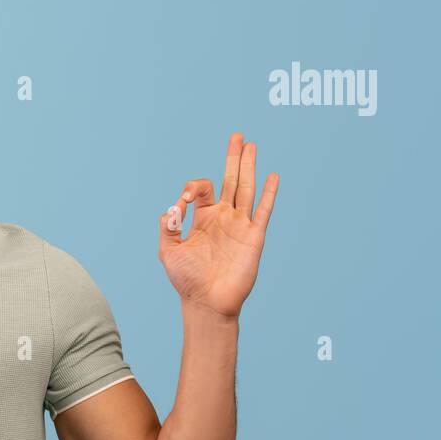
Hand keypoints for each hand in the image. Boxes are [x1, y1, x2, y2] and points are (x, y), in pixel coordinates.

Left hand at [158, 132, 278, 318]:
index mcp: (202, 219)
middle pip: (229, 180)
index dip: (192, 188)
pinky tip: (272, 177)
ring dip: (249, 167)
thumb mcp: (167, 251)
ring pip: (246, 189)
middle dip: (233, 158)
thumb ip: (167, 227)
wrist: (207, 303)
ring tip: (251, 145)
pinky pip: (263, 211)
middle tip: (237, 136)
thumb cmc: (186, 280)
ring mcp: (239, 226)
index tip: (183, 202)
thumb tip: (173, 207)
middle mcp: (223, 218)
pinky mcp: (253, 237)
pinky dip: (268, 194)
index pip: (202, 189)